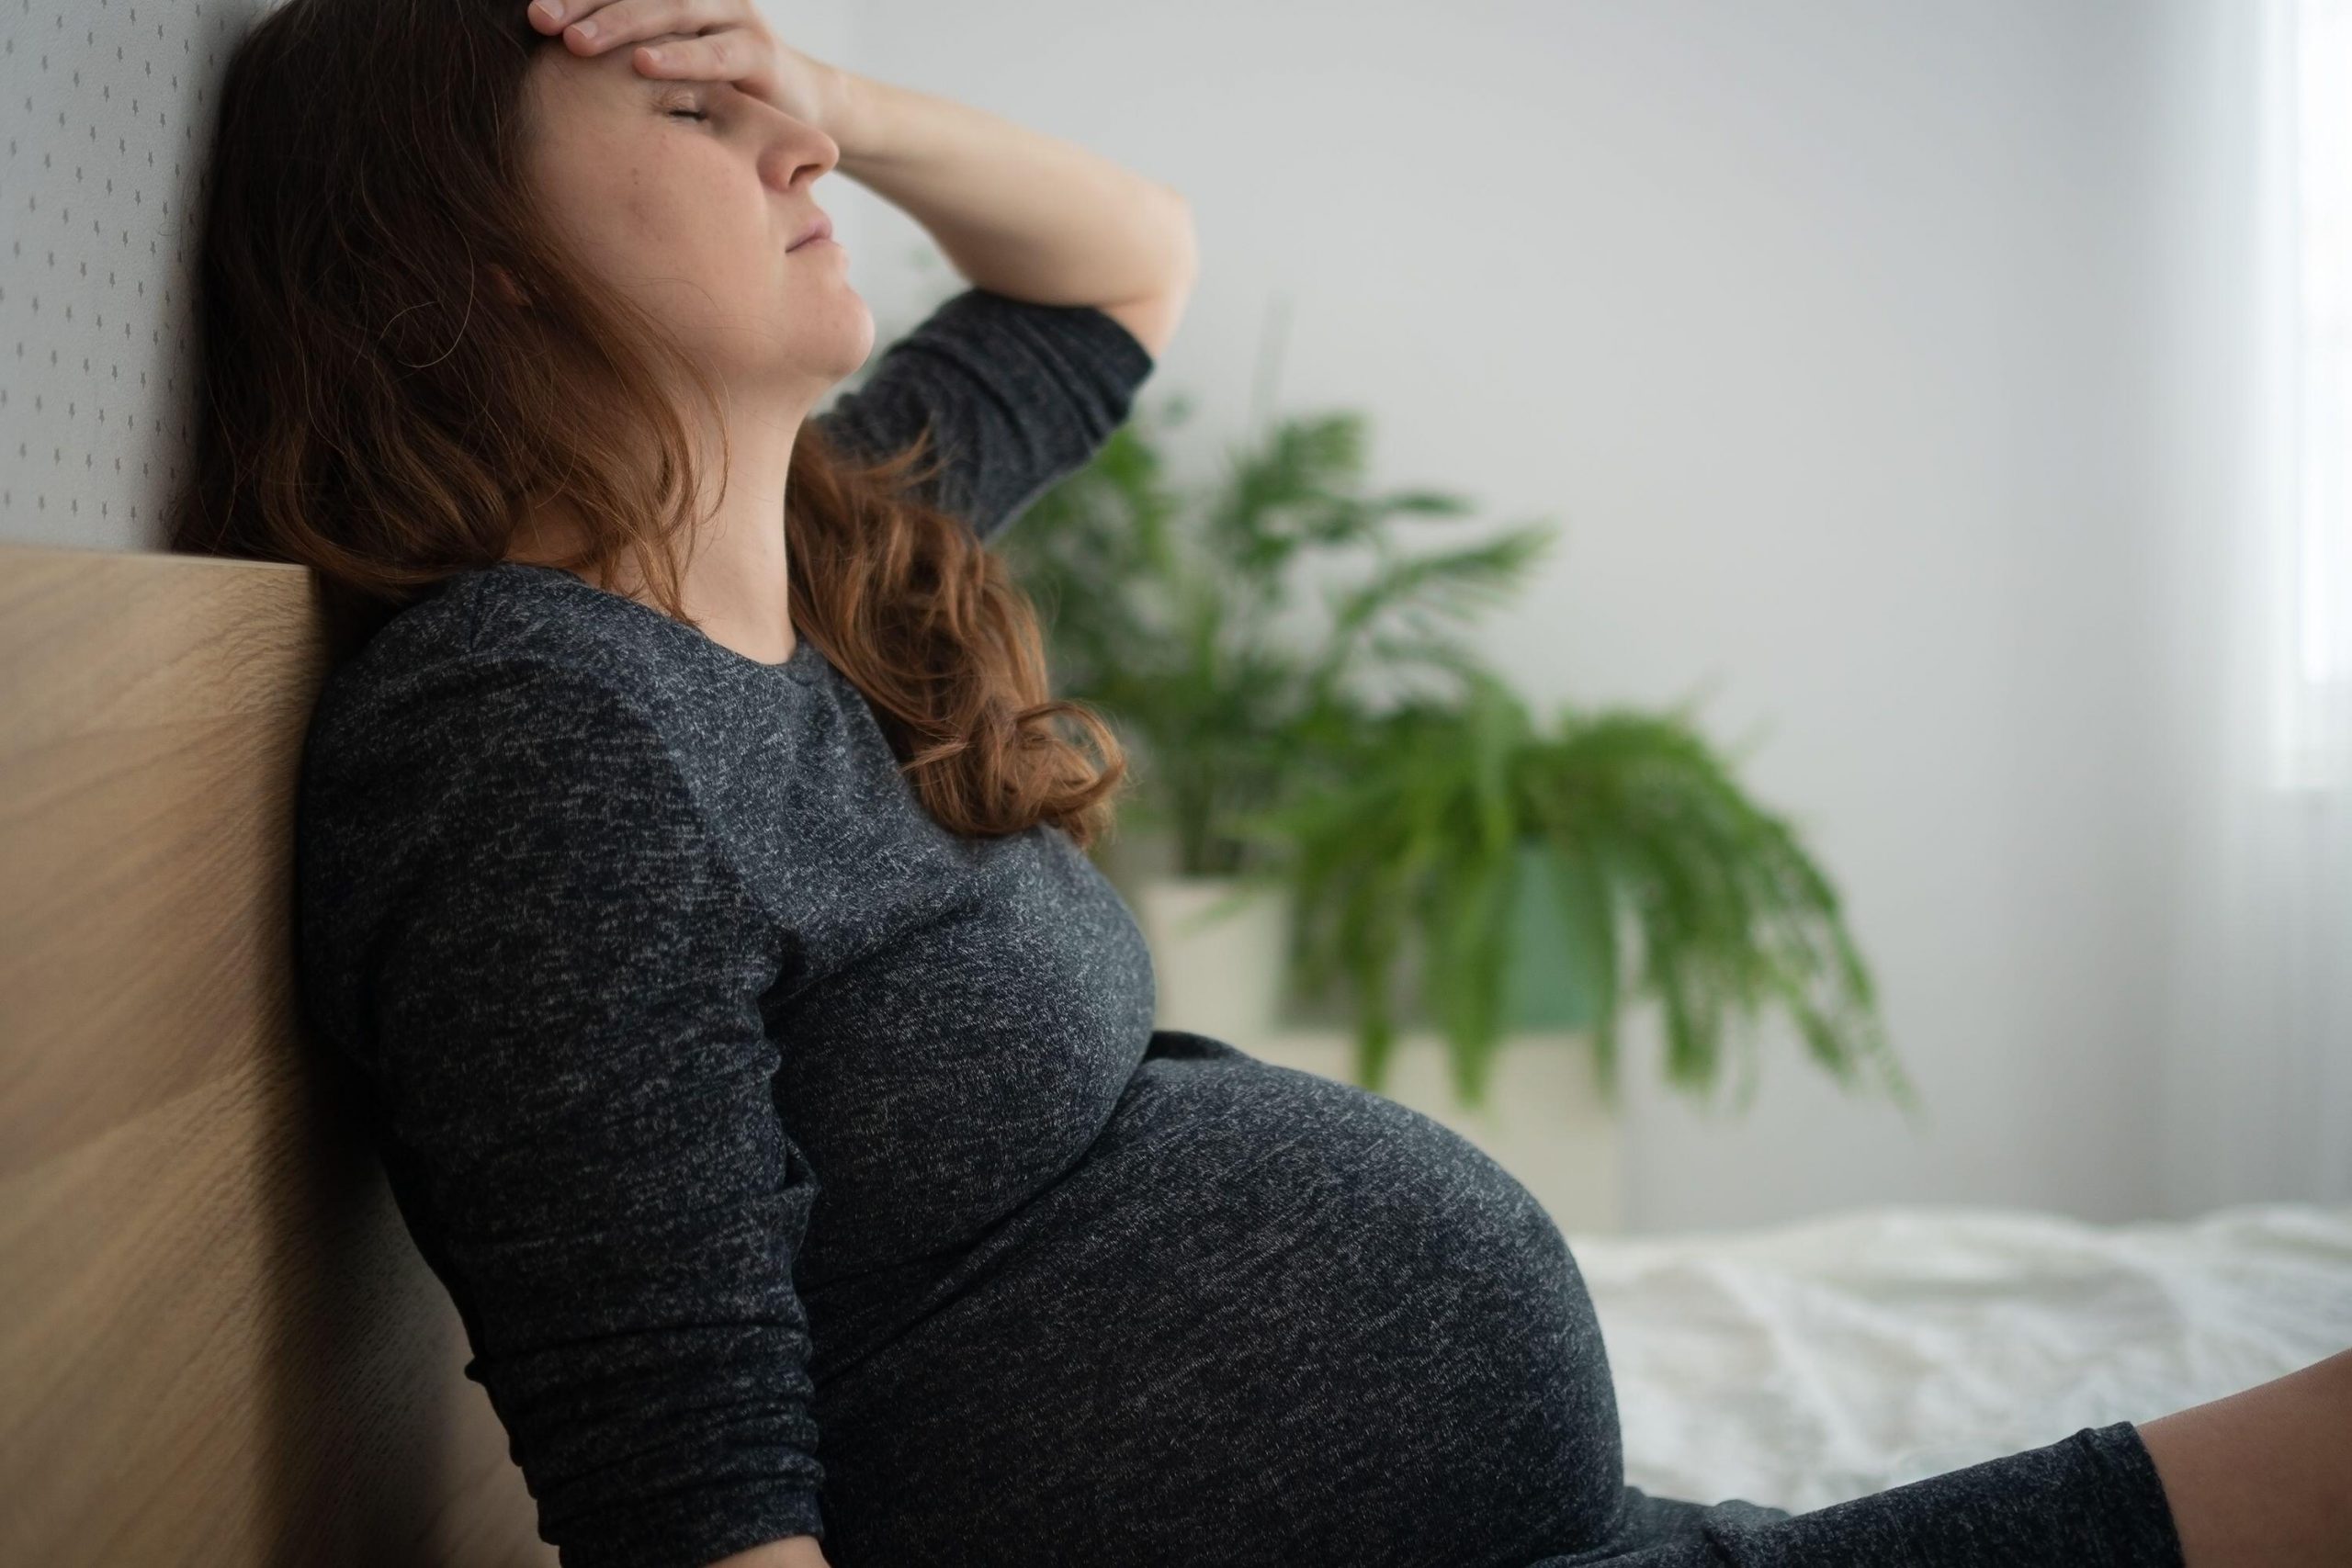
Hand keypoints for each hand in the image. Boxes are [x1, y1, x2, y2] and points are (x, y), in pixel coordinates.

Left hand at [526, 0, 848, 135]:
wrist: (802, 105)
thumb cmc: (720, 86)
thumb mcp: (671, 60)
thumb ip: (630, 49)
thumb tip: (562, 51)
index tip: (531, 9)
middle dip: (584, 4)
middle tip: (539, 19)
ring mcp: (733, 18)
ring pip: (670, 10)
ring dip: (620, 25)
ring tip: (576, 42)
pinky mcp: (760, 54)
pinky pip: (715, 53)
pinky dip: (679, 58)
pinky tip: (645, 65)